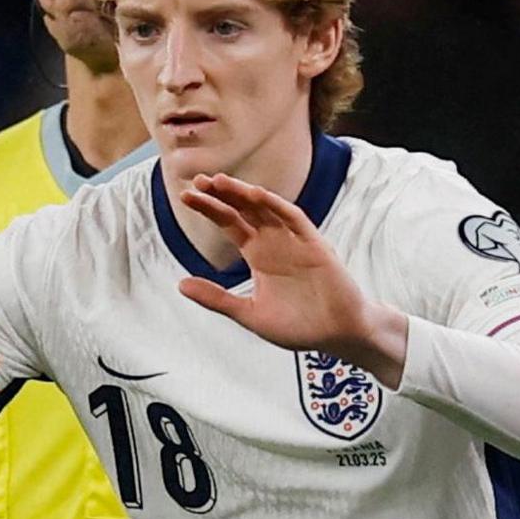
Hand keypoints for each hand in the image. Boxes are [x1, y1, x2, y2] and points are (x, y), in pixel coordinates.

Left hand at [177, 173, 407, 387]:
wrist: (339, 337)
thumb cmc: (299, 326)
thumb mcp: (250, 314)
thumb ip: (217, 299)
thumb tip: (180, 285)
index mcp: (258, 254)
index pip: (229, 223)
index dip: (209, 208)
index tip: (185, 196)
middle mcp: (274, 242)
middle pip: (243, 210)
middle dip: (221, 194)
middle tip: (197, 181)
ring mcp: (295, 241)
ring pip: (266, 209)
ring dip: (244, 194)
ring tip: (220, 182)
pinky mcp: (316, 246)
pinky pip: (295, 220)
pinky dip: (277, 206)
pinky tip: (257, 195)